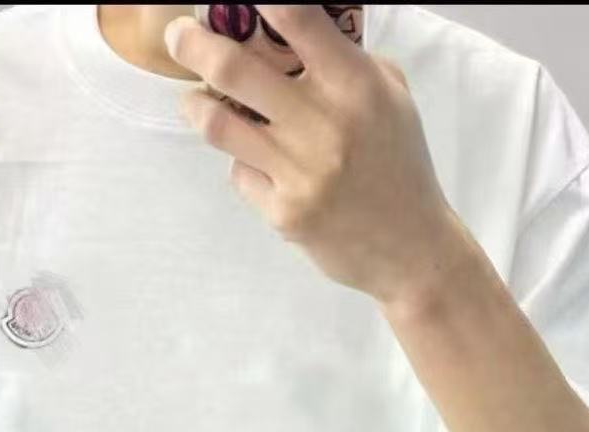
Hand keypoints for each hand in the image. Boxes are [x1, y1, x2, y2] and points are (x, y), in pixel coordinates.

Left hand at [165, 4, 463, 308]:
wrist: (410, 250)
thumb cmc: (399, 166)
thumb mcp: (391, 100)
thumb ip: (346, 61)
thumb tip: (290, 27)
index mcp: (357, 86)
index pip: (297, 18)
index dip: (259, 1)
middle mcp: (325, 125)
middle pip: (235, 68)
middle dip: (194, 45)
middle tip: (179, 36)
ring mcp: (301, 172)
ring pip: (219, 124)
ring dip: (197, 106)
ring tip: (195, 99)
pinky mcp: (284, 212)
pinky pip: (241, 173)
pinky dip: (243, 164)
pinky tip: (261, 166)